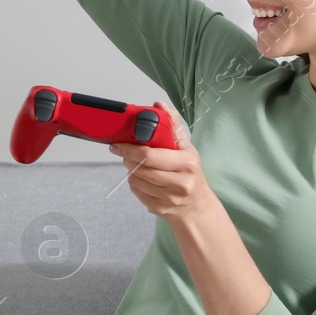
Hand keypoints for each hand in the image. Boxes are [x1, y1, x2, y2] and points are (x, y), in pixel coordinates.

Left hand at [110, 101, 212, 225]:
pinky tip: (142, 178)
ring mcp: (169, 198)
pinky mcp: (159, 209)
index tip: (118, 143)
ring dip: (130, 170)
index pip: (150, 155)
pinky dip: (134, 183)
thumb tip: (158, 105)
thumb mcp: (186, 147)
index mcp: (187, 163)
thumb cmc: (190, 171)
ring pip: (136, 180)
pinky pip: (136, 192)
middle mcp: (180, 182)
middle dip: (128, 158)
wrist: (197, 205)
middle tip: (125, 152)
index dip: (130, 148)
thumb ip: (172, 125)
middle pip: (140, 168)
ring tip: (136, 164)